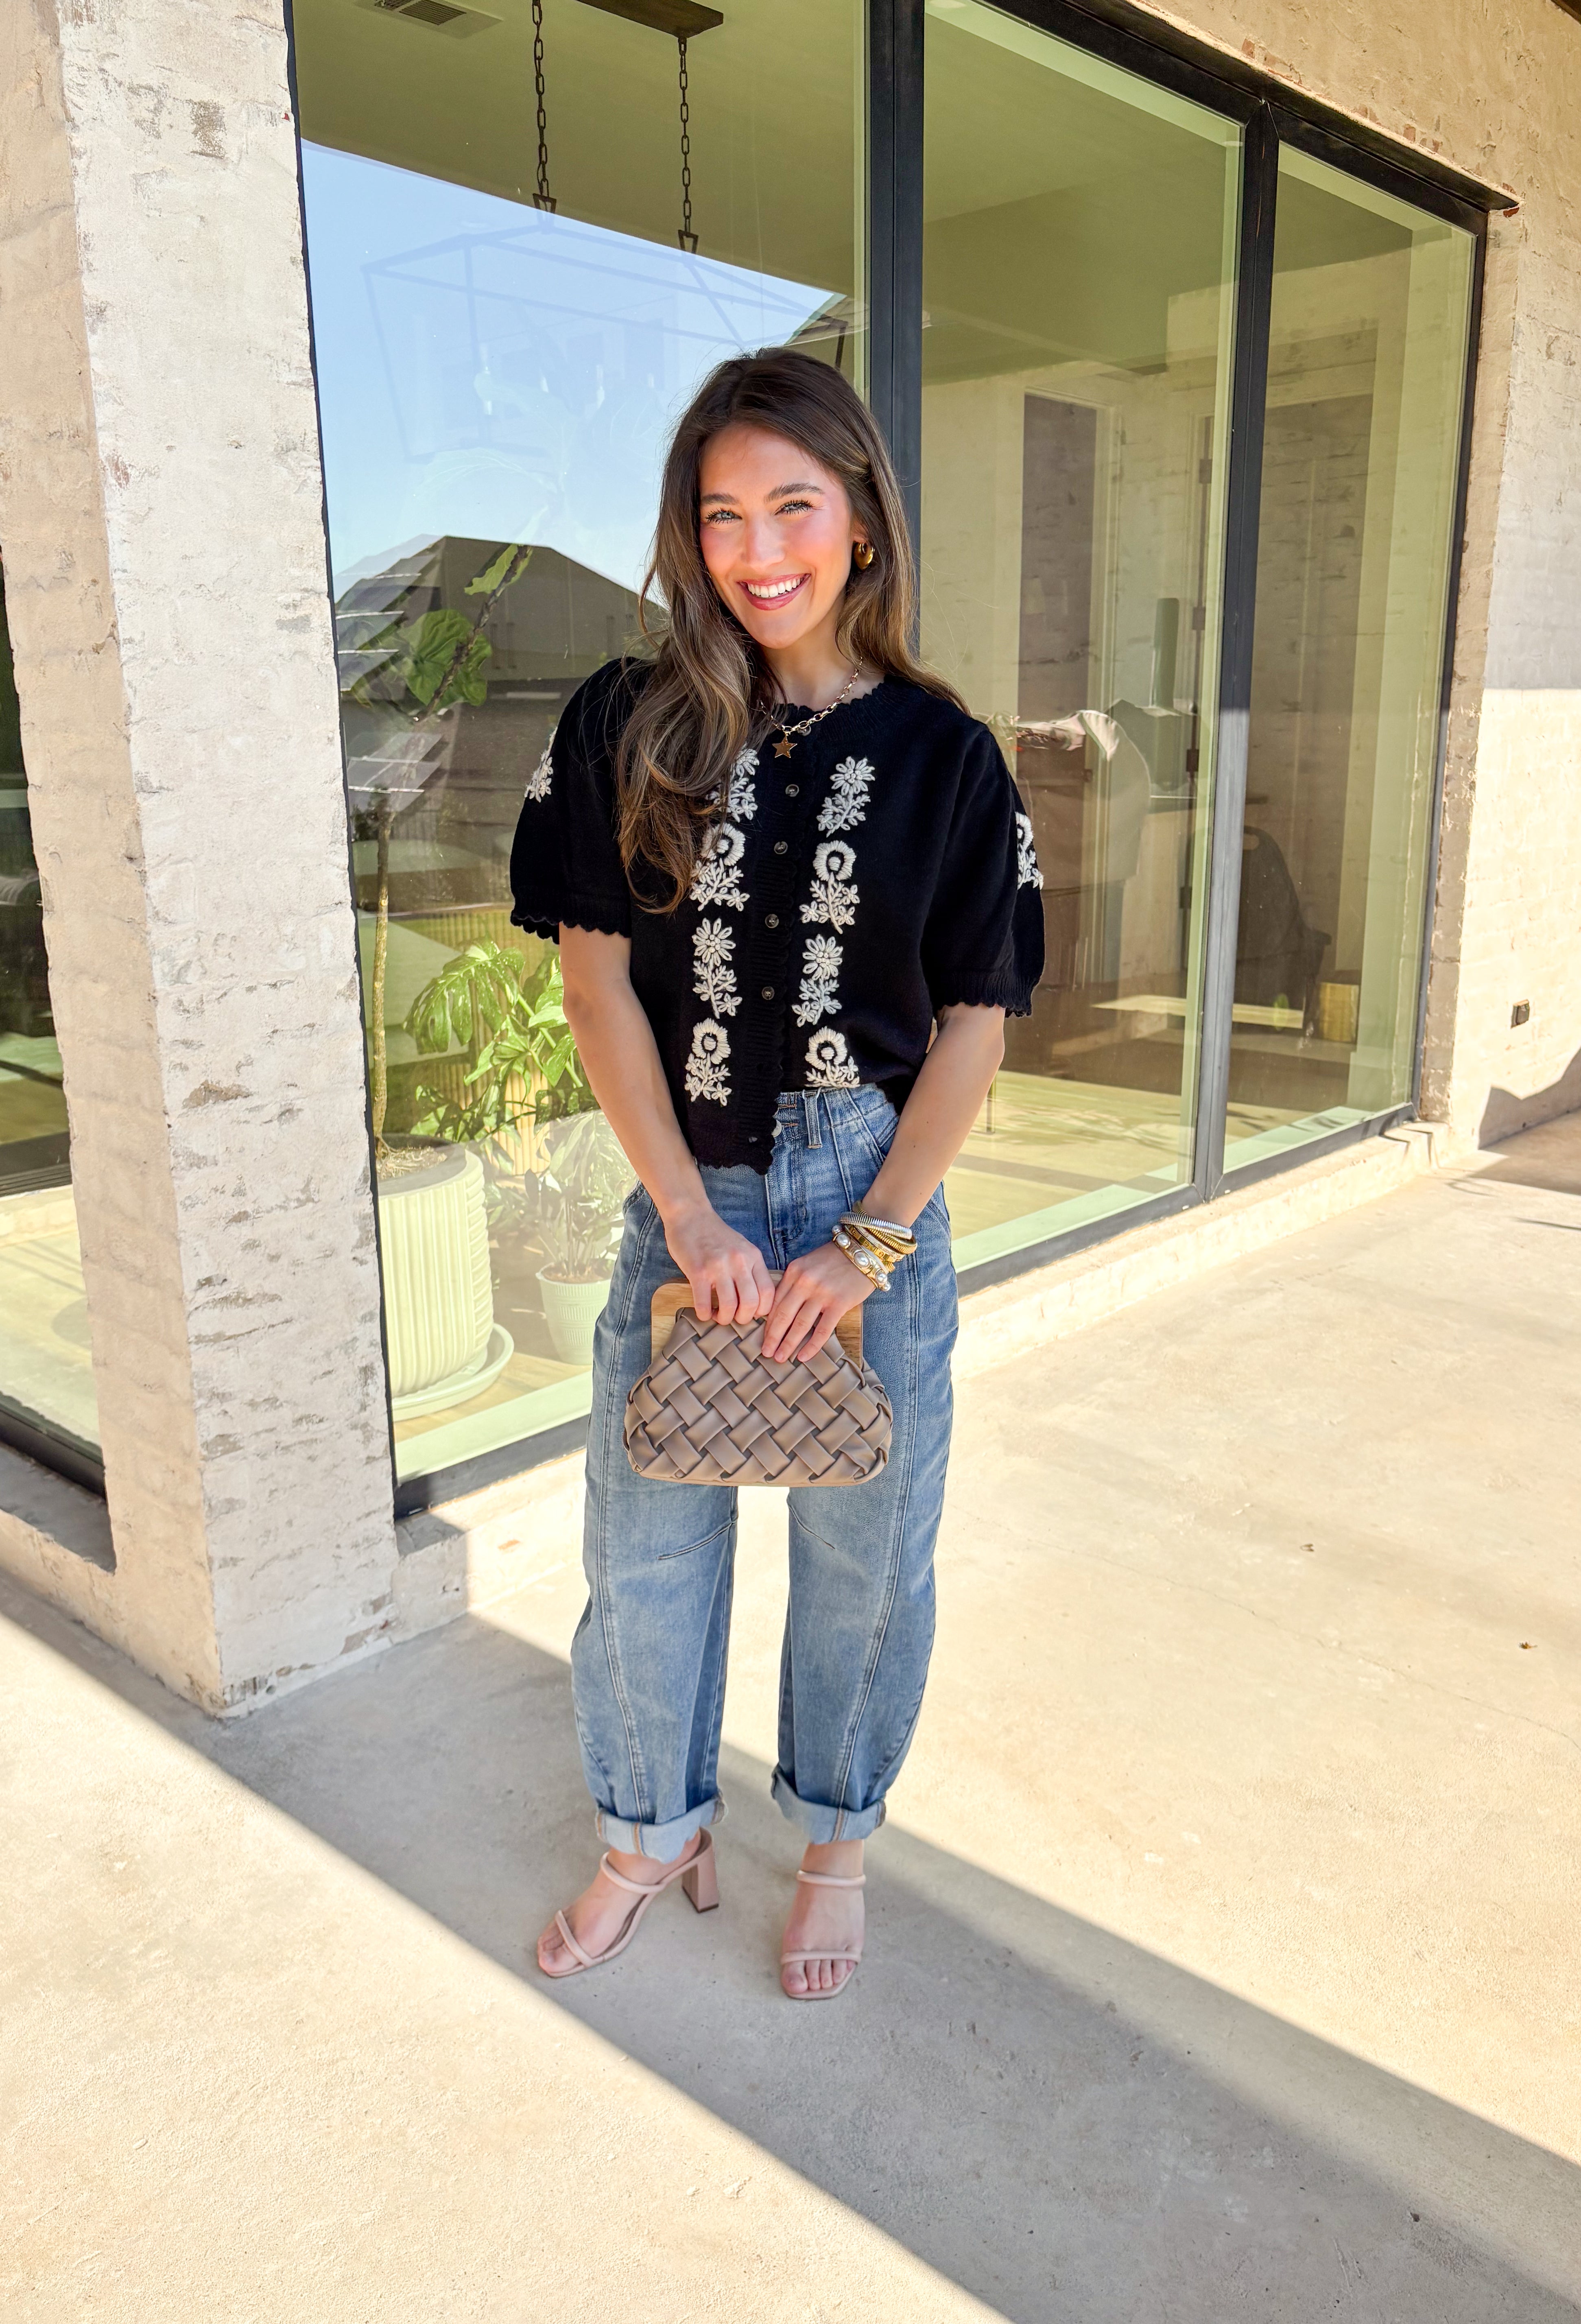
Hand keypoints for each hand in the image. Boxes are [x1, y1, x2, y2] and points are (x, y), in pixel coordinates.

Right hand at [663, 1201, 774, 1326]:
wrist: (690, 1214)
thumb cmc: (715, 1234)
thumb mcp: (742, 1247)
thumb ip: (750, 1268)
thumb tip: (756, 1299)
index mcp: (753, 1256)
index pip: (768, 1292)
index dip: (762, 1310)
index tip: (752, 1313)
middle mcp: (739, 1262)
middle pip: (751, 1303)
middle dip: (743, 1318)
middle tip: (734, 1318)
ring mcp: (718, 1267)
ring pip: (729, 1307)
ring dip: (723, 1318)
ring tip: (717, 1315)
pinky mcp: (697, 1271)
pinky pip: (704, 1304)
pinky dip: (704, 1315)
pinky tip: (703, 1312)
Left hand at [762, 1240, 873, 1363]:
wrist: (864, 1250)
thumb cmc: (834, 1259)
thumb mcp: (808, 1265)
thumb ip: (794, 1283)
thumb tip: (780, 1309)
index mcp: (794, 1272)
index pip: (775, 1302)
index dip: (767, 1322)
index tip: (762, 1337)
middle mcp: (805, 1282)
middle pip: (783, 1316)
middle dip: (772, 1337)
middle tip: (766, 1353)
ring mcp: (822, 1293)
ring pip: (800, 1325)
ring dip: (788, 1344)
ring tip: (780, 1358)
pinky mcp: (839, 1303)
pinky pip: (822, 1330)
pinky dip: (812, 1346)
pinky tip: (803, 1356)